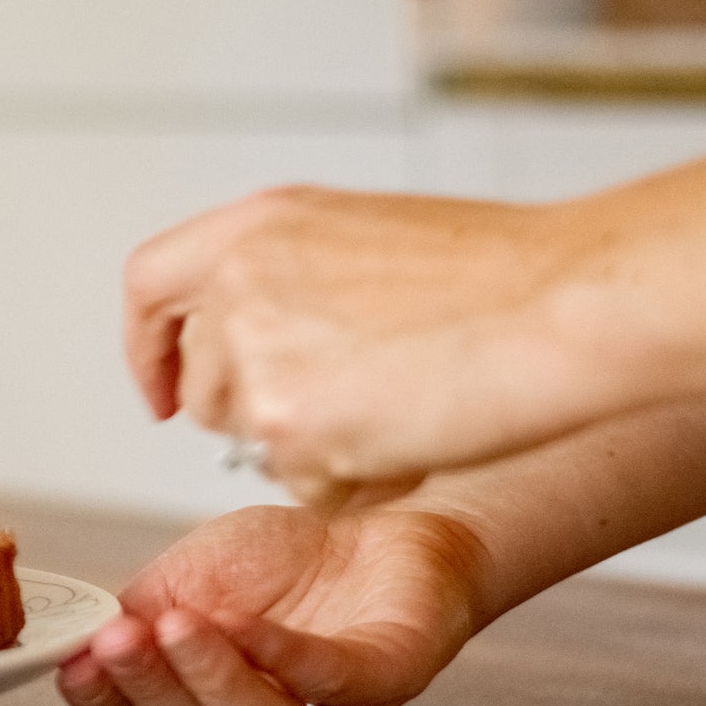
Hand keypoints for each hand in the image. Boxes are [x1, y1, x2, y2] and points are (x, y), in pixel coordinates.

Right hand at [56, 502, 486, 705]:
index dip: (106, 705)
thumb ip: (135, 613)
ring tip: (176, 627)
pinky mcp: (383, 679)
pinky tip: (240, 623)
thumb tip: (76, 640)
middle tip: (119, 640)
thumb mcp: (183, 579)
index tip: (74, 667)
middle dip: (150, 690)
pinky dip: (278, 654)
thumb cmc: (276, 566)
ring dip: (210, 681)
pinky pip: (327, 680)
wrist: (371, 531)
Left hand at [123, 186, 605, 502]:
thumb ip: (288, 275)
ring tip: (393, 408)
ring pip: (245, 435)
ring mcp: (255, 354)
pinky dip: (347, 477)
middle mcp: (239, 283)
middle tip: (335, 408)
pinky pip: (296, 480)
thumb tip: (250, 333)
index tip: (166, 389)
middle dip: (249, 409)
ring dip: (304, 444)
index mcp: (256, 225)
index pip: (149, 284)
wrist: (557, 306)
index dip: (148, 346)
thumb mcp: (364, 237)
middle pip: (200, 377)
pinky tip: (406, 437)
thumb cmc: (498, 275)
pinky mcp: (284, 422)